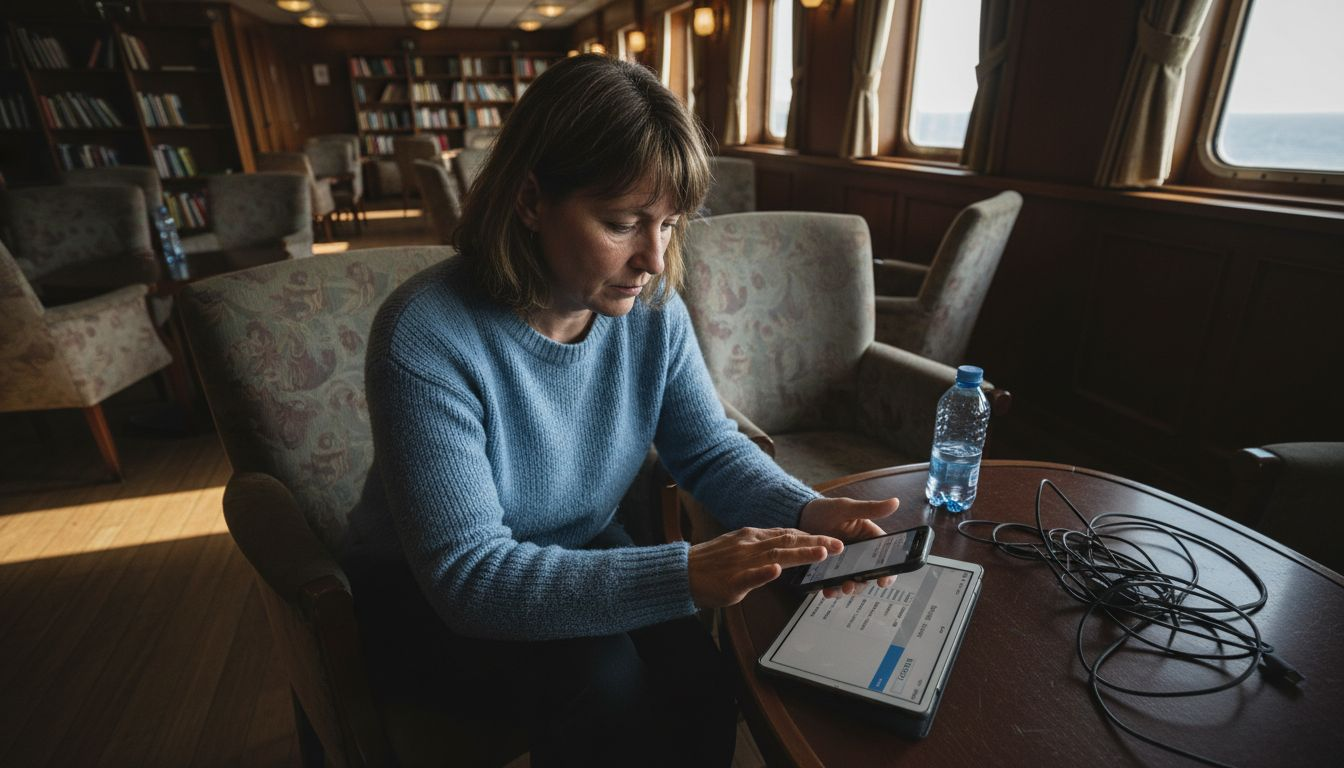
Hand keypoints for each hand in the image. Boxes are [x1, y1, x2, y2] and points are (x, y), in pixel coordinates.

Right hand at [688, 527, 841, 608]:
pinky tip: (777, 570)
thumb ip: (760, 549)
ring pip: (776, 554)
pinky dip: (764, 572)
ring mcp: (742, 561)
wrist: (682, 572)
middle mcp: (750, 544)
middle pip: (788, 540)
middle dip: (816, 542)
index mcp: (752, 536)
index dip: (811, 536)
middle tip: (839, 545)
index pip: (788, 534)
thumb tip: (782, 553)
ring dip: (800, 552)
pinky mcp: (732, 579)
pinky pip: (750, 575)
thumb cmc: (710, 564)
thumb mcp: (738, 548)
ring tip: (822, 553)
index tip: (832, 540)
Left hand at [799, 496, 900, 598]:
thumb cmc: (826, 510)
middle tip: (849, 586)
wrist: (799, 517)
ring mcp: (845, 564)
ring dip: (845, 589)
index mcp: (869, 539)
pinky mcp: (830, 571)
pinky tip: (824, 590)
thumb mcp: (846, 508)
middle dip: (861, 584)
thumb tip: (896, 502)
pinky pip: (834, 583)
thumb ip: (870, 509)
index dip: (888, 572)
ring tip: (833, 590)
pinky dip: (830, 588)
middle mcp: (860, 555)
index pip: (885, 558)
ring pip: (852, 582)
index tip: (883, 581)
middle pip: (868, 574)